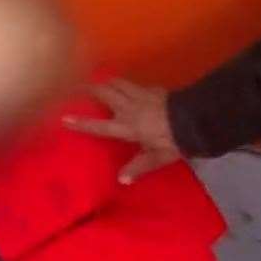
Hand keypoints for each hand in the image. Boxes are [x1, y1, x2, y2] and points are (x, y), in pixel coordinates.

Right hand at [64, 78, 182, 182]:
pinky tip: (128, 86)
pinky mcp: (154, 90)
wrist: (196, 118)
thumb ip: (138, 166)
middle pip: (105, 93)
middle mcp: (129, 108)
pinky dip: (127, 85)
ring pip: (118, 84)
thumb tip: (121, 180)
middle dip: (91, 88)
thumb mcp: (156, 157)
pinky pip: (135, 85)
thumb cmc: (173, 141)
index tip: (64, 118)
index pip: (99, 125)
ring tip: (99, 80)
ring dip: (107, 82)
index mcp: (126, 126)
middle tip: (79, 85)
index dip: (81, 123)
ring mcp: (141, 96)